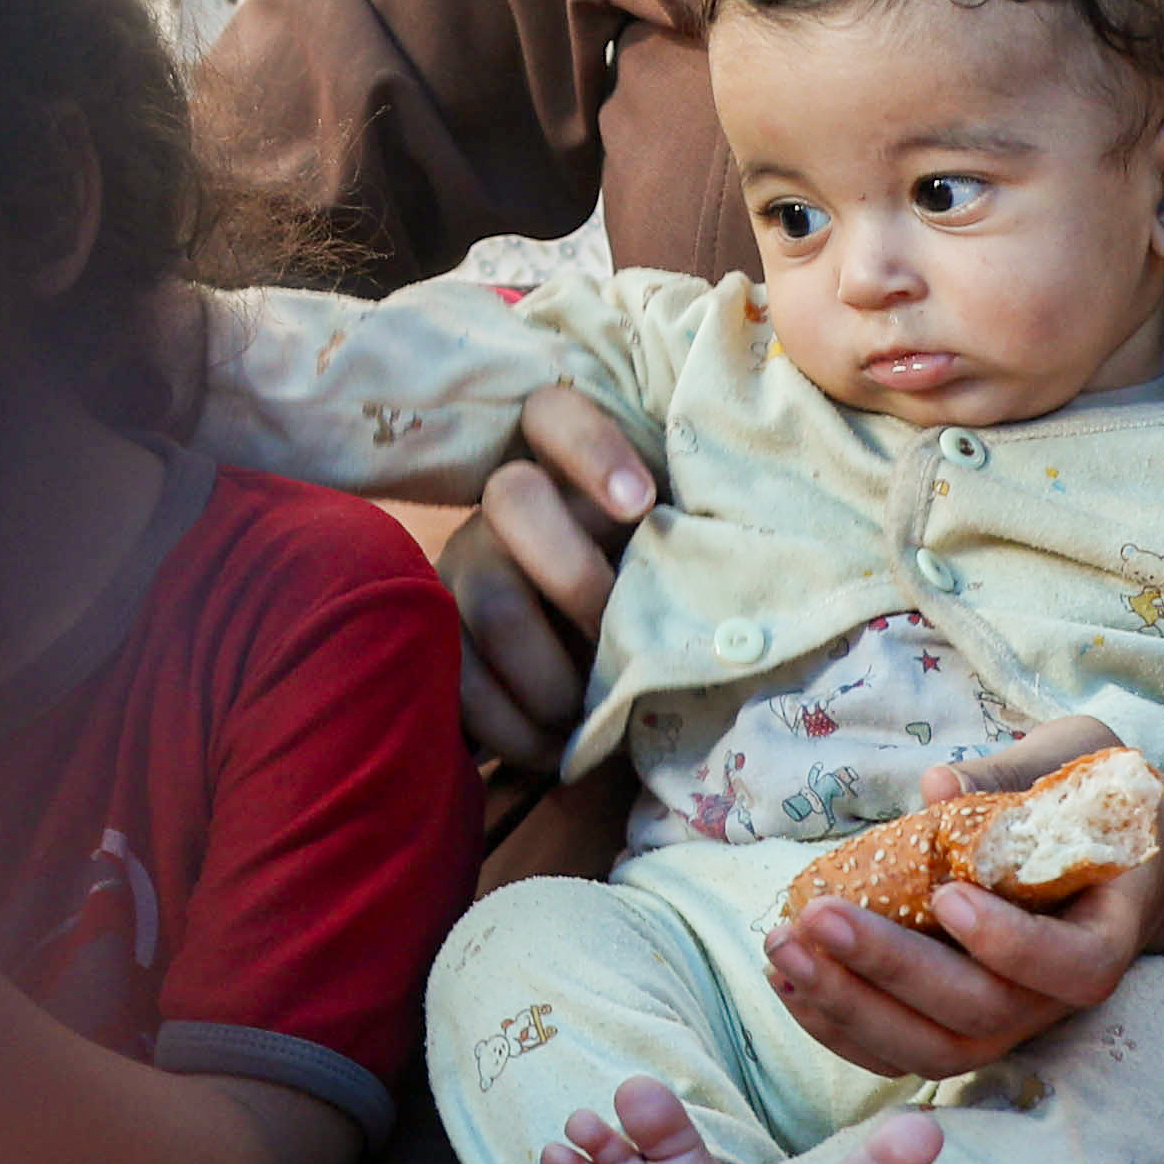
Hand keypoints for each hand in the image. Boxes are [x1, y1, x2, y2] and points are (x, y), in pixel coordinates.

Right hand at [447, 379, 657, 764]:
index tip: (642, 505)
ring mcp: (464, 564)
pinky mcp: (439, 631)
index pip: (556, 415)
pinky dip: (511, 724)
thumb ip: (681, 546)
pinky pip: (459, 674)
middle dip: (574, 575)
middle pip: (513, 500)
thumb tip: (725, 595)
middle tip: (616, 635)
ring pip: (491, 600)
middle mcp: (505, 501)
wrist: (591, 660)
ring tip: (590, 715)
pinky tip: (554, 749)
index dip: (592, 451)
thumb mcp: (668, 553)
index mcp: (565, 463)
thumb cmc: (650, 590)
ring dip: (548, 670)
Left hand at [758, 722, 1153, 1081]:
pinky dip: (837, 1024)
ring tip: (783, 946)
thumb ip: (1012, 777)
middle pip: (981, 1014)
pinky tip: (787, 975)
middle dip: (889, 969)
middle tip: (816, 915)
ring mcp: (1009, 1024)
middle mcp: (1057, 997)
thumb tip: (936, 785)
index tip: (948, 893)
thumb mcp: (1072, 764)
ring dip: (848, 1004)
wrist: (1118, 864)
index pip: (1073, 967)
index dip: (1009, 943)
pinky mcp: (960, 1030)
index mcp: (1106, 931)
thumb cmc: (1095, 805)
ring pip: (933, 1050)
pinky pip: (898, 1052)